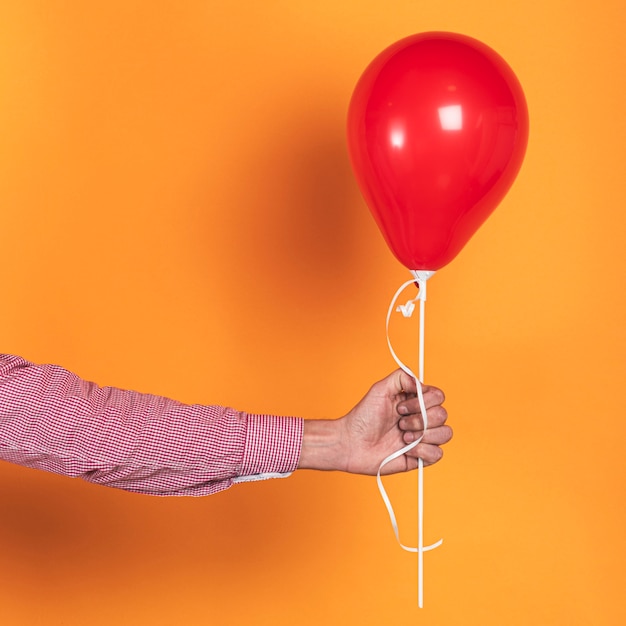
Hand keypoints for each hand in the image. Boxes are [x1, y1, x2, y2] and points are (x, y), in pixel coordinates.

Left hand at [297, 370, 451, 474]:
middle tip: (399, 422)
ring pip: (445, 433)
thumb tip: (420, 384)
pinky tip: (406, 450)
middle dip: (419, 419)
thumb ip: (401, 377)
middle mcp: (421, 419)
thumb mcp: (379, 389)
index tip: (401, 406)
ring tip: (403, 437)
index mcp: (415, 402)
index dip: (423, 401)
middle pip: (443, 415)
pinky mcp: (420, 457)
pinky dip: (422, 451)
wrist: (352, 444)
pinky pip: (438, 454)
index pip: (438, 396)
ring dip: (422, 435)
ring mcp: (422, 438)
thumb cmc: (362, 418)